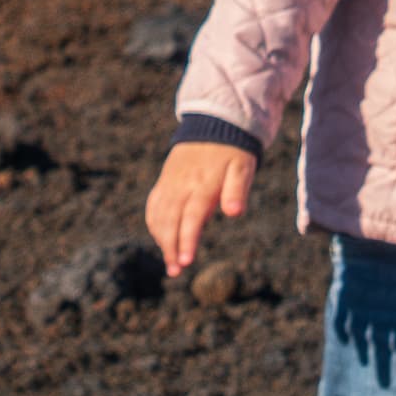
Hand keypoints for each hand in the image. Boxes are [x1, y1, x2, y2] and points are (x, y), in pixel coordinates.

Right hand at [145, 138, 254, 280]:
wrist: (213, 124)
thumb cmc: (232, 152)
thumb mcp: (242, 168)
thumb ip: (237, 191)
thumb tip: (235, 213)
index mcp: (202, 184)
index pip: (191, 217)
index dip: (187, 240)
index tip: (185, 262)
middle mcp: (182, 185)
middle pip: (170, 220)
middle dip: (171, 247)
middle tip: (175, 271)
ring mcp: (170, 183)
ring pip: (159, 215)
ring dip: (161, 240)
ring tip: (170, 263)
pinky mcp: (165, 182)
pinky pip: (154, 205)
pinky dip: (154, 224)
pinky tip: (160, 239)